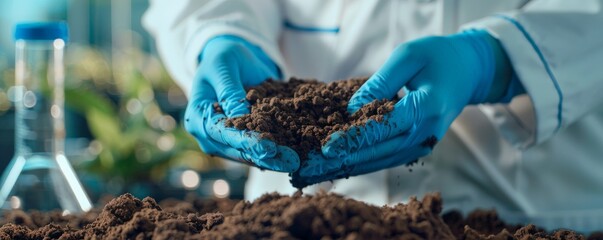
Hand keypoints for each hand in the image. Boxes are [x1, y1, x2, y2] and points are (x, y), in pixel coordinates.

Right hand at [184, 36, 299, 171]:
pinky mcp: (240, 142)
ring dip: (272, 160)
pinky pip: (256, 152)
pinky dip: (274, 155)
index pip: (222, 133)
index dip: (246, 141)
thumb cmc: (224, 59)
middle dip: (264, 157)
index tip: (270, 148)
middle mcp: (208, 135)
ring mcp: (223, 142)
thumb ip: (230, 91)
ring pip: (248, 156)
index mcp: (197, 116)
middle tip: (292, 162)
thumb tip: (240, 117)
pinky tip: (295, 155)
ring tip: (296, 162)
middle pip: (236, 151)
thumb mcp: (225, 67)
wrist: (229, 62)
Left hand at [295, 30, 514, 183]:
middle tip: (311, 168)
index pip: (383, 128)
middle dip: (343, 161)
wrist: (468, 71)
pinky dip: (361, 163)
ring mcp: (423, 144)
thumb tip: (352, 111)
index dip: (353, 139)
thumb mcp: (408, 57)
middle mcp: (426, 133)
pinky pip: (386, 158)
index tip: (326, 148)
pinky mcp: (416, 148)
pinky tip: (338, 166)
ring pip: (380, 161)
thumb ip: (380, 83)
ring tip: (318, 172)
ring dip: (348, 167)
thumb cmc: (437, 57)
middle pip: (378, 153)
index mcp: (427, 108)